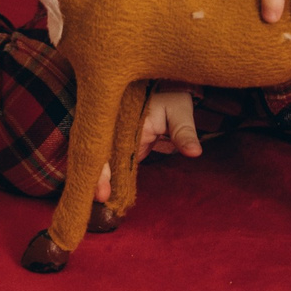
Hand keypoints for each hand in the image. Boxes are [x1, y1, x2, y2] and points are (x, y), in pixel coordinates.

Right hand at [95, 83, 199, 200]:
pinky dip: (108, 178)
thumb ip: (183, 131)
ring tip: (103, 201)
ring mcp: (112, 136)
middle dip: (95, 178)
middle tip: (101, 199)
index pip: (103, 144)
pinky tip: (107, 195)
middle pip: (96, 154)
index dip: (100, 168)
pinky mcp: (117, 145)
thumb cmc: (172, 97)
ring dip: (99, 180)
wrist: (167, 90)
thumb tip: (195, 152)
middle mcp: (111, 125)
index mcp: (120, 114)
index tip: (102, 191)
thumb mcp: (179, 110)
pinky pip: (109, 162)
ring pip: (100, 160)